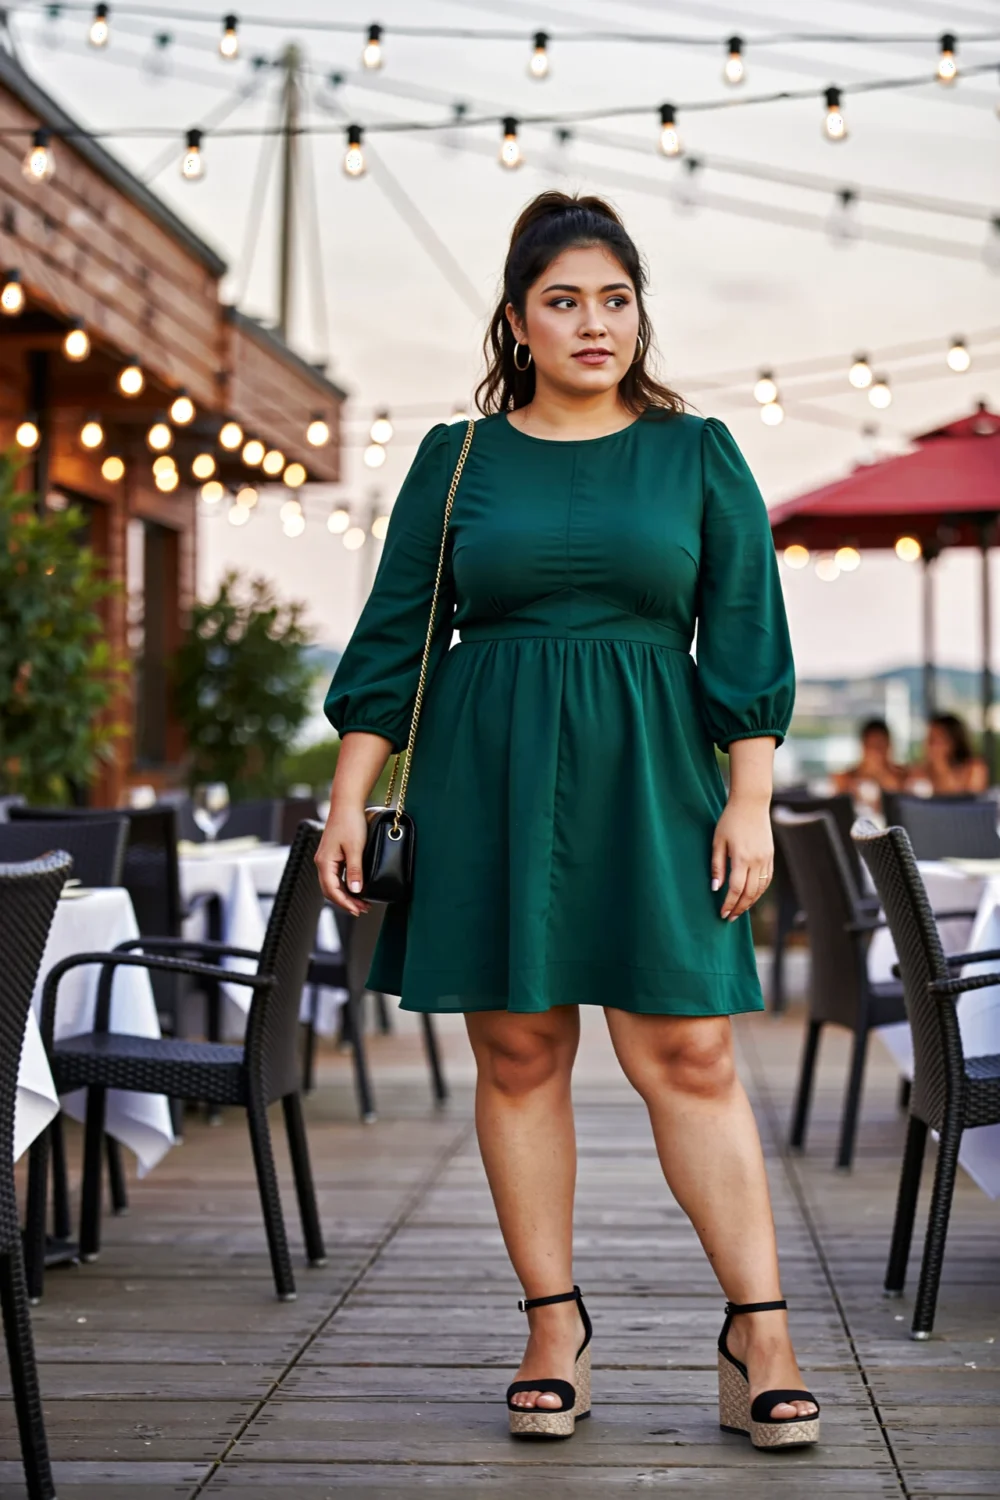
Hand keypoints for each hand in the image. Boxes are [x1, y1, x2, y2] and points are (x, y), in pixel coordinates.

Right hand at [314, 800, 371, 916]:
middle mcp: (322, 862)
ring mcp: (325, 859)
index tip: (358, 910)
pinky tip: (356, 887)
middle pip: (330, 890)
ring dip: (346, 895)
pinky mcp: (331, 855)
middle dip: (345, 902)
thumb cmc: (350, 823)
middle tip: (362, 909)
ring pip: (332, 884)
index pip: (332, 890)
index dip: (345, 903)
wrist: (346, 804)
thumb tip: (356, 891)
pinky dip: (345, 885)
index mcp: (324, 862)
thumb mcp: (356, 848)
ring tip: (361, 902)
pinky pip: (335, 876)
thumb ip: (355, 870)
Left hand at [711, 797, 773, 920]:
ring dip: (750, 902)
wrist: (751, 804)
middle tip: (730, 917)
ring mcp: (766, 859)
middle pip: (750, 893)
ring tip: (739, 910)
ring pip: (761, 889)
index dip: (729, 904)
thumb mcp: (717, 841)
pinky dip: (759, 891)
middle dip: (739, 908)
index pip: (736, 889)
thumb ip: (717, 865)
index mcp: (742, 858)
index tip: (722, 914)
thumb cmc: (730, 821)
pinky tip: (751, 896)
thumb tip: (715, 888)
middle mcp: (757, 861)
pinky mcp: (770, 856)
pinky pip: (767, 880)